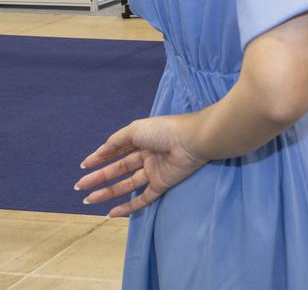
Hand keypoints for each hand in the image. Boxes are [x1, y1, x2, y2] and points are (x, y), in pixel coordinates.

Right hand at [75, 115, 205, 218]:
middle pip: (119, 169)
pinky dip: (128, 207)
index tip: (84, 166)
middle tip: (79, 186)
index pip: (118, 150)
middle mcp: (148, 156)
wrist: (192, 141)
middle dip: (98, 177)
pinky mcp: (162, 185)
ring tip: (88, 199)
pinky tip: (111, 213)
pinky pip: (143, 199)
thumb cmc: (164, 131)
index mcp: (143, 140)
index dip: (101, 157)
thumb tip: (100, 151)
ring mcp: (155, 172)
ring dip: (107, 192)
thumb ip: (116, 140)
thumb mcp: (135, 130)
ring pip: (127, 185)